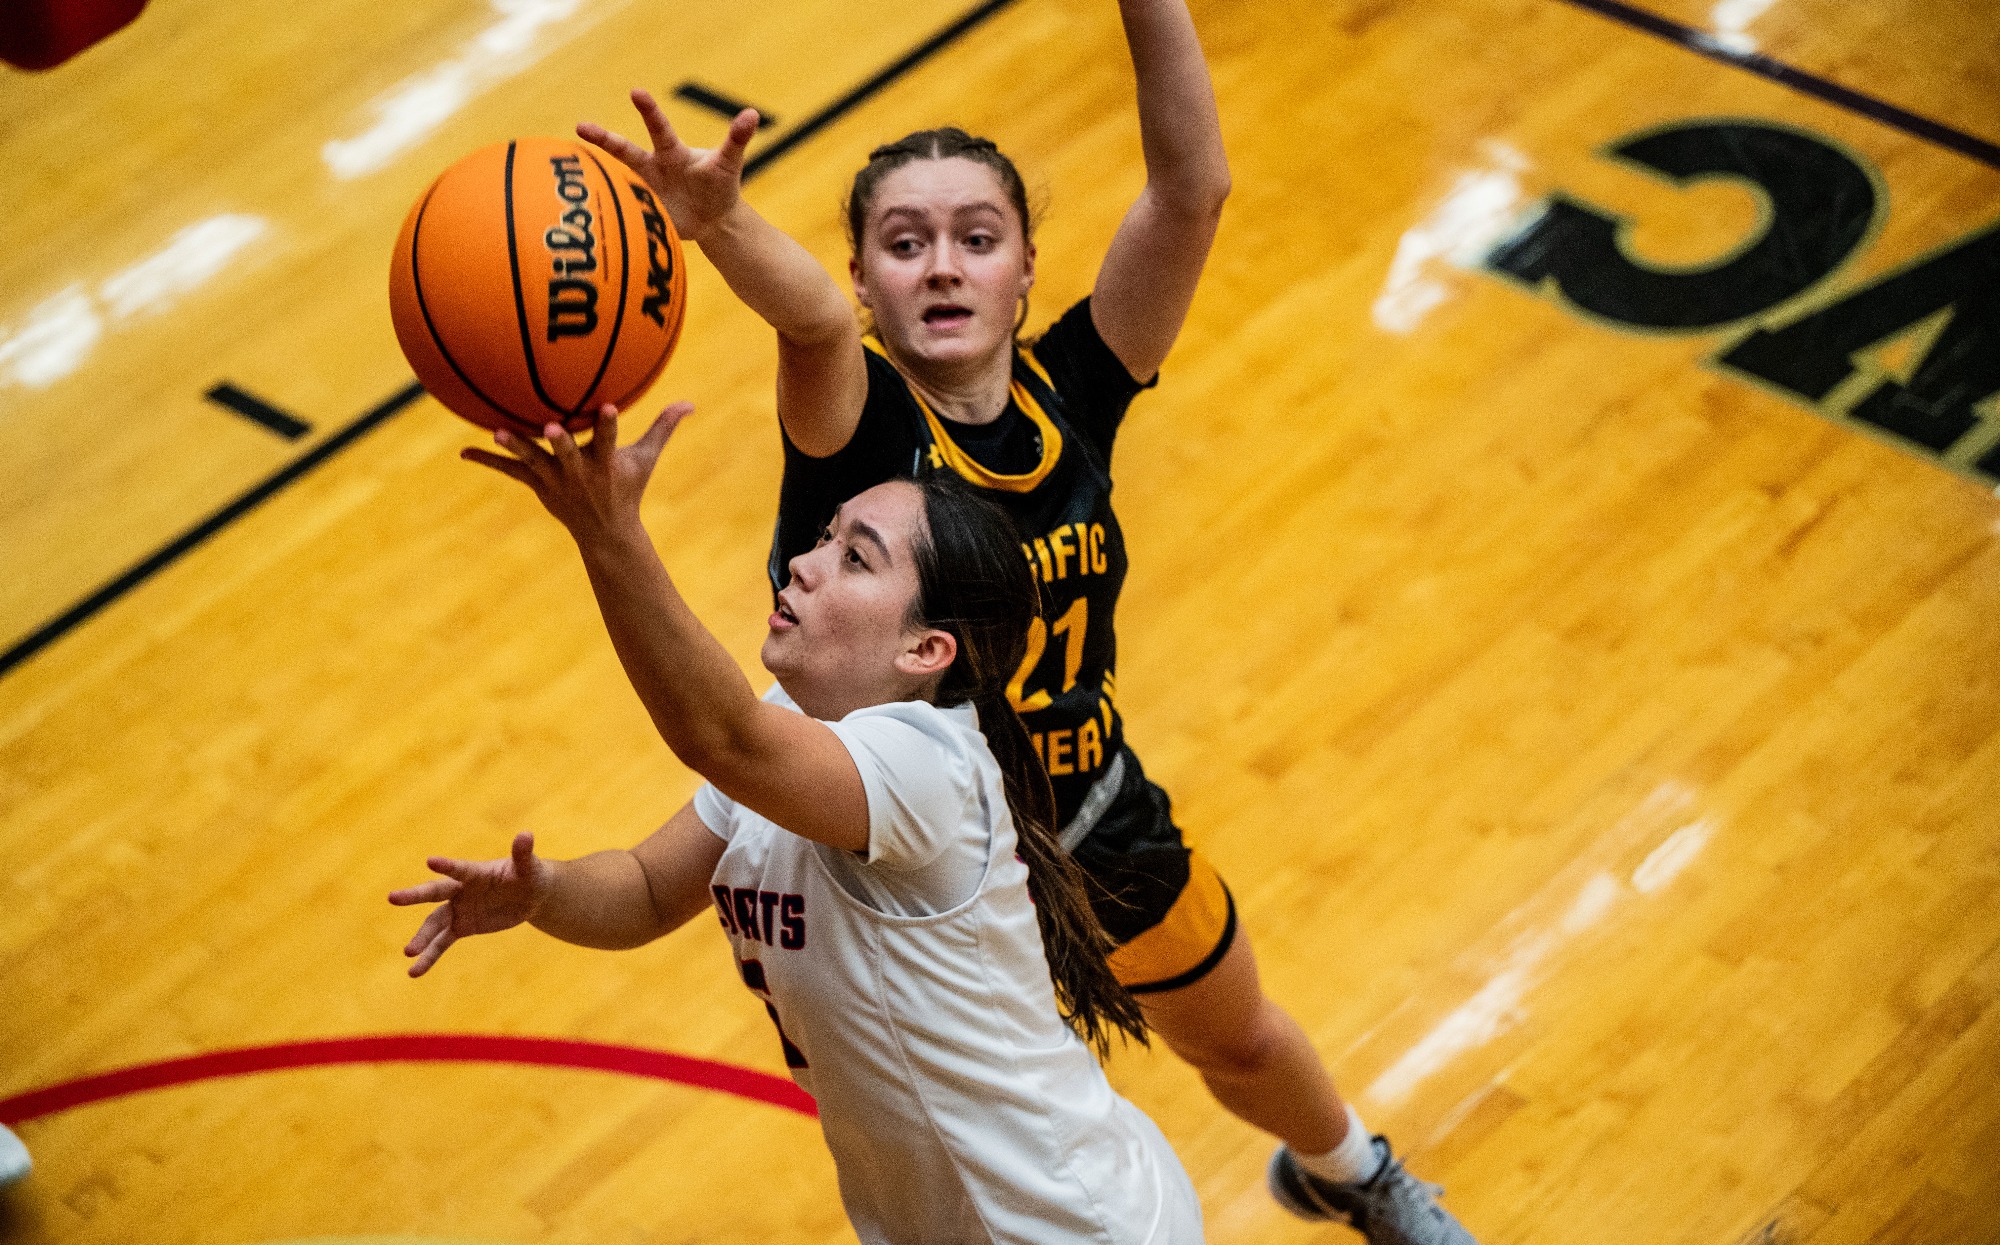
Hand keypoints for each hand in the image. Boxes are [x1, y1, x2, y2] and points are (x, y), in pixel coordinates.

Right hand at [389, 832, 552, 976]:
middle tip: (393, 898)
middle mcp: (460, 890)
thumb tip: (526, 834)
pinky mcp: (462, 927)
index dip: (447, 865)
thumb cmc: (529, 875)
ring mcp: (458, 909)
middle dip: (415, 895)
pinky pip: (442, 943)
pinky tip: (414, 971)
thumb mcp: (530, 868)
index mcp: (475, 872)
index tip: (431, 861)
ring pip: (434, 924)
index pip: (459, 869)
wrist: (528, 896)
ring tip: (408, 952)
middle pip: (434, 892)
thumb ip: (523, 853)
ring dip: (422, 938)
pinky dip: (429, 957)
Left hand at [461, 402, 691, 545]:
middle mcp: (580, 473)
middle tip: (549, 428)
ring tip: (497, 434)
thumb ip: (663, 428)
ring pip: (534, 462)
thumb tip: (691, 403)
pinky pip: (510, 472)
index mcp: (607, 464)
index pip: (610, 441)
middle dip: (559, 444)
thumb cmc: (627, 488)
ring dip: (516, 448)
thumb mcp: (646, 459)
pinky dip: (487, 462)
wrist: (604, 532)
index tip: (609, 406)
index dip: (609, 425)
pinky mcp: (538, 486)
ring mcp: (556, 481)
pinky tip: (464, 453)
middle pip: (568, 455)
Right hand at [578, 89, 756, 243]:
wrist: (713, 220)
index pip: (658, 128)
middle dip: (603, 139)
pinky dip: (612, 212)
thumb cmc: (720, 186)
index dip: (649, 110)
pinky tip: (597, 217)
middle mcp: (652, 167)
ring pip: (618, 182)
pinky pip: (625, 211)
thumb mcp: (729, 164)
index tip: (636, 92)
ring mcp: (644, 190)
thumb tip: (752, 114)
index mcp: (671, 153)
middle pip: (625, 151)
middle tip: (581, 126)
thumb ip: (736, 140)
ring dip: (599, 180)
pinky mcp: (642, 213)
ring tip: (576, 177)